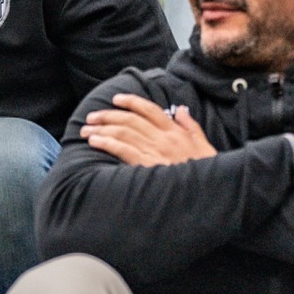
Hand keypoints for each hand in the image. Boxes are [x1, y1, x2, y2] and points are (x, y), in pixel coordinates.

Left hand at [83, 94, 216, 166]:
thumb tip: (181, 110)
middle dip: (108, 115)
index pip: (150, 110)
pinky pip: (123, 150)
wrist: (207, 194)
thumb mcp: (205, 146)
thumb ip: (192, 127)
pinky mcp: (147, 166)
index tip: (116, 99)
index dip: (132, 102)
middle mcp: (163, 139)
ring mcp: (154, 152)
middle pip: (131, 120)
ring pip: (124, 133)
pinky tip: (95, 142)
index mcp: (176, 133)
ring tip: (87, 129)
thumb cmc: (206, 172)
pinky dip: (107, 143)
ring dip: (102, 128)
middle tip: (92, 116)